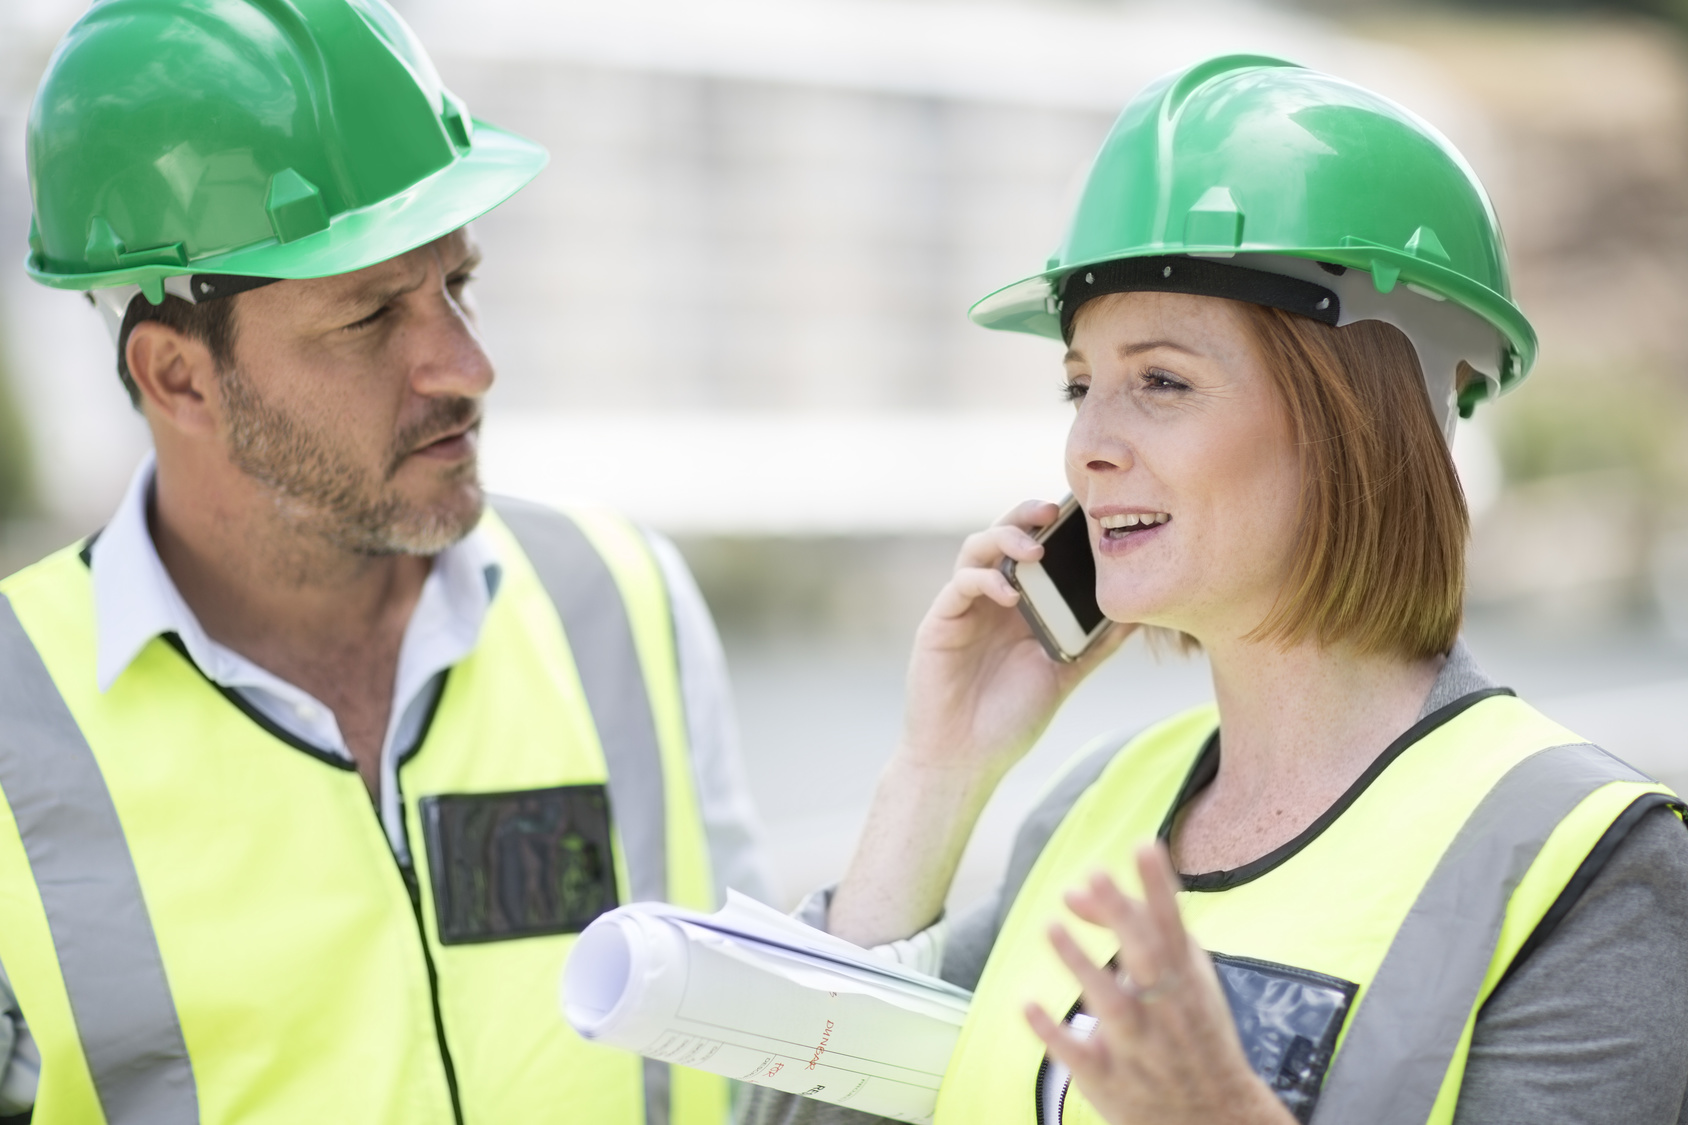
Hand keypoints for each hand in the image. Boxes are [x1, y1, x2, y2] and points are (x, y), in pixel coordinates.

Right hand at [900, 499, 1127, 781]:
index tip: (1083, 513)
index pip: (1032, 548)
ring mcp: (962, 608)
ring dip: (1004, 539)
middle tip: (1054, 509)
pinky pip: (960, 585)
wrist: (965, 759)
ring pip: (975, 549)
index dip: (1051, 525)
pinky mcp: (939, 622)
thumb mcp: (1064, 675)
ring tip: (1034, 549)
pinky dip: (985, 581)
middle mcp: (988, 598)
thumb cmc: (1009, 719)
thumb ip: (1095, 644)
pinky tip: (1011, 595)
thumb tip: (1138, 617)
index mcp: (1018, 604)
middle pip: (1002, 536)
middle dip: (1025, 515)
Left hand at [1026, 846, 1293, 1124]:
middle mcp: (1166, 1010)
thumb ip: (1129, 927)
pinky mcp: (1110, 1080)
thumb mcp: (1177, 976)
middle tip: (1095, 876)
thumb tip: (1075, 889)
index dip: (1159, 888)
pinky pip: (1080, 1055)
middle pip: (1148, 960)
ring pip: (1113, 1005)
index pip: (1174, 927)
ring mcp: (1139, 1047)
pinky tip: (1027, 1005)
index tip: (1144, 846)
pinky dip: (1054, 1033)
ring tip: (1052, 926)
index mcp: (1187, 981)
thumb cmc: (1189, 1030)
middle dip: (1123, 918)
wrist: (1214, 1118)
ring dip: (1083, 966)